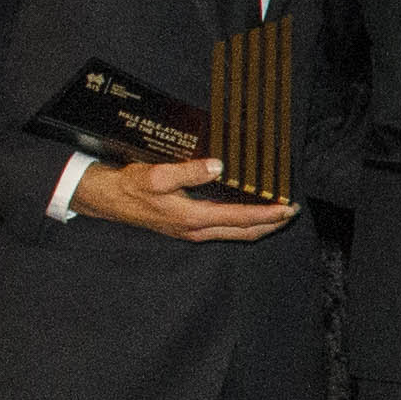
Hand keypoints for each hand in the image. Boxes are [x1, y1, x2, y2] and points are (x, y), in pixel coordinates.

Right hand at [80, 154, 298, 241]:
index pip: (241, 217)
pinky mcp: (188, 229)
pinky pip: (224, 230)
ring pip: (236, 233)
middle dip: (272, 223)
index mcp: (194, 218)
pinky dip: (242, 224)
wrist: (108, 200)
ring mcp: (192, 232)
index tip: (288, 208)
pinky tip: (248, 213)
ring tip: (278, 214)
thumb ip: (189, 172)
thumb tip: (218, 166)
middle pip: (245, 231)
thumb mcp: (157, 175)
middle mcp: (197, 230)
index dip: (268, 214)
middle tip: (292, 211)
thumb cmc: (131, 186)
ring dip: (260, 225)